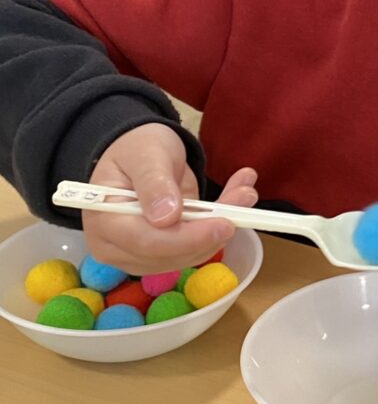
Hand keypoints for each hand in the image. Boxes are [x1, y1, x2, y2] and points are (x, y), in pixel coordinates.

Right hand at [83, 123, 257, 273]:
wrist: (139, 153)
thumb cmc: (136, 148)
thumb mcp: (146, 154)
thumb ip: (154, 183)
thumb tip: (166, 218)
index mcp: (105, 221)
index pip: (145, 242)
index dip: (186, 239)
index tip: (223, 224)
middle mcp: (117, 246)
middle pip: (170, 254)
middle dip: (212, 231)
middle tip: (246, 197)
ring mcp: (140, 254)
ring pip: (189, 254)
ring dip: (222, 226)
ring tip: (245, 192)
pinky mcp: (165, 252)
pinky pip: (197, 247)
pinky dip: (220, 225)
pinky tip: (238, 198)